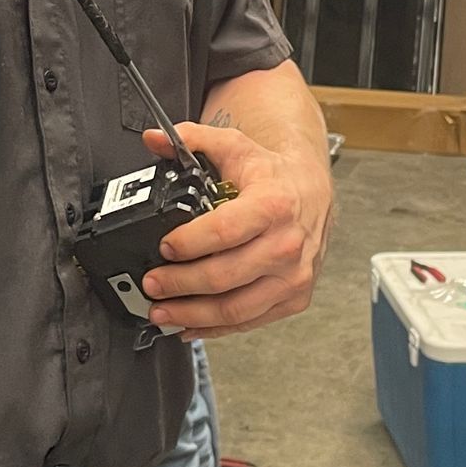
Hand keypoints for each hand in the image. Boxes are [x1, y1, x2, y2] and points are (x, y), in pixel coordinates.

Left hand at [137, 119, 331, 337]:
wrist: (314, 194)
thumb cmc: (274, 176)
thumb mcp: (235, 147)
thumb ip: (191, 140)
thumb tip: (153, 139)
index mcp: (274, 205)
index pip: (224, 231)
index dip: (189, 243)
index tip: (164, 247)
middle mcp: (288, 244)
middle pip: (225, 275)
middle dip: (180, 284)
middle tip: (152, 284)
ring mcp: (293, 276)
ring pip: (236, 308)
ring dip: (192, 314)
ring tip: (161, 311)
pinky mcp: (294, 298)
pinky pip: (250, 321)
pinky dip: (215, 328)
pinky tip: (189, 324)